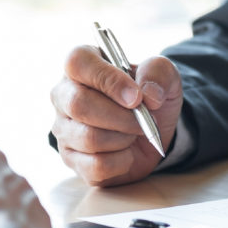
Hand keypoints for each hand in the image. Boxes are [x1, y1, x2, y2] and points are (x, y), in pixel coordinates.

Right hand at [50, 45, 182, 185]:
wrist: (151, 133)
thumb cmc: (148, 98)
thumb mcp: (164, 77)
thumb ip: (159, 72)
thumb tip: (149, 94)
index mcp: (81, 64)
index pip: (78, 62)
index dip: (108, 80)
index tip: (136, 97)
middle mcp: (64, 95)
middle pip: (79, 104)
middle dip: (121, 117)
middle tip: (143, 120)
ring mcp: (64, 129)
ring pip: (89, 138)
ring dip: (124, 138)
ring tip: (133, 133)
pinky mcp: (71, 159)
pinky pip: (96, 165)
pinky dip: (121, 162)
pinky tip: (125, 152)